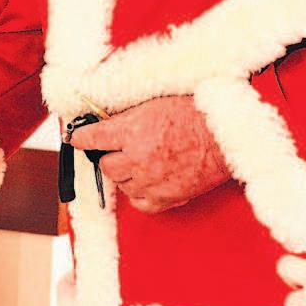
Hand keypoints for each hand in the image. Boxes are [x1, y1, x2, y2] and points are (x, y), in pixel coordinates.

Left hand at [66, 95, 229, 214]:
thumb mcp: (156, 102)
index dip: (80, 137)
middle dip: (108, 155)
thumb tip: (106, 118)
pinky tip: (147, 181)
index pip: (91, 137)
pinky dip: (139, 193)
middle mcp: (137, 158)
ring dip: (124, 173)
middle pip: (105, 164)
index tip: (76, 137)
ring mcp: (151, 181)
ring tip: (139, 161)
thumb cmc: (198, 112)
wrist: (228, 135)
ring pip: (121, 183)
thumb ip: (128, 114)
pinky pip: (140, 202)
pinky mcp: (167, 197)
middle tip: (118, 147)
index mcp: (132, 131)